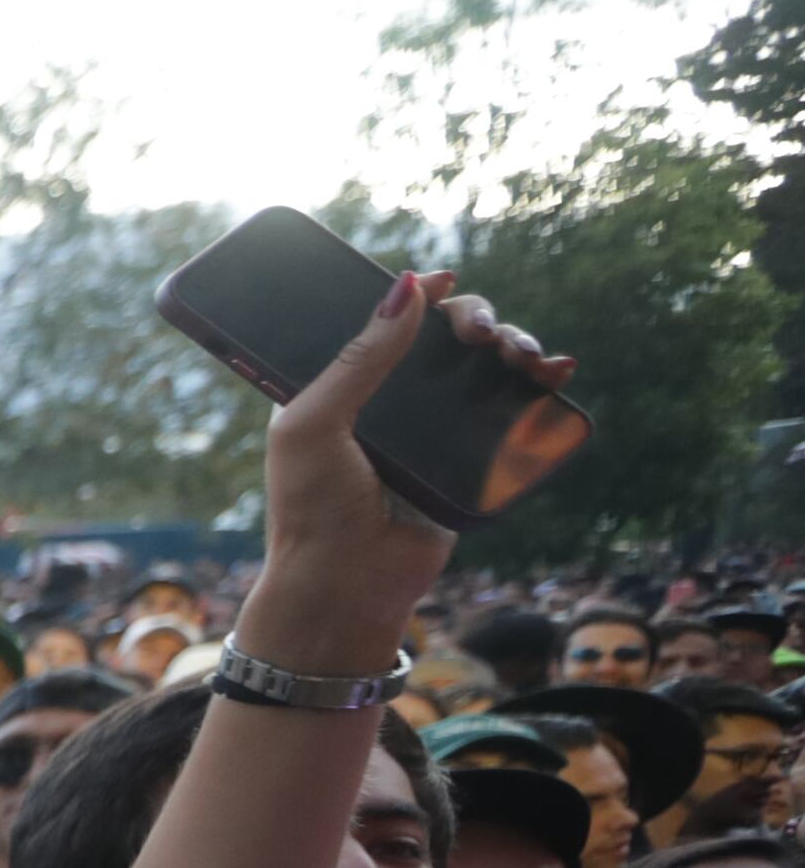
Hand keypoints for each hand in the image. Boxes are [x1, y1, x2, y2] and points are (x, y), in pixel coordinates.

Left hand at [247, 271, 539, 646]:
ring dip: (513, 347)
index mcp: (338, 389)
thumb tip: (407, 287)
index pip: (383, 326)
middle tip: (481, 332)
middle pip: (444, 341)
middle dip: (475, 320)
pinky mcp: (468, 463)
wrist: (344, 586)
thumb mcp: (314, 424)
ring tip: (523, 354)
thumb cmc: (311, 508)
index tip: (442, 281)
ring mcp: (431, 433)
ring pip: (483, 371)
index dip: (416, 297)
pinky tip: (557, 371)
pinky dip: (539, 387)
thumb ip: (358, 359)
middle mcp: (387, 405)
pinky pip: (509, 416)